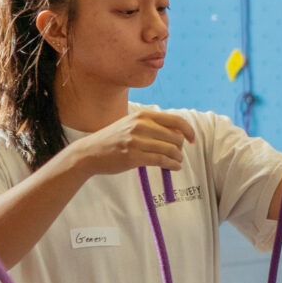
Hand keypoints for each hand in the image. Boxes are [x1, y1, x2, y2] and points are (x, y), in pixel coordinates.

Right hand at [67, 109, 196, 176]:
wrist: (89, 152)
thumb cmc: (114, 139)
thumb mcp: (132, 124)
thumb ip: (153, 125)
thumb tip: (179, 133)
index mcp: (143, 115)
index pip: (176, 120)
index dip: (188, 131)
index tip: (192, 140)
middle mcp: (141, 126)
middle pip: (175, 137)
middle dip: (180, 147)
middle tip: (178, 154)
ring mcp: (136, 141)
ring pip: (170, 150)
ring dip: (177, 158)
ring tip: (176, 162)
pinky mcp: (133, 157)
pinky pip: (161, 161)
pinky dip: (172, 165)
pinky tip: (173, 167)